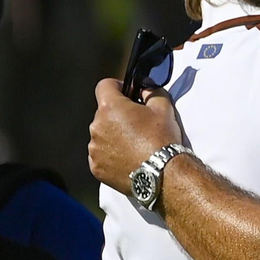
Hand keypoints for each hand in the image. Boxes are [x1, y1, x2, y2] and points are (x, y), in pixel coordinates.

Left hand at [89, 79, 184, 193]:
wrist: (163, 174)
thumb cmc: (162, 140)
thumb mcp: (164, 107)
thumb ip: (151, 91)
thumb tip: (145, 88)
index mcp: (110, 107)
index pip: (104, 85)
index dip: (118, 87)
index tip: (128, 94)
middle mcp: (96, 126)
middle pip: (104, 113)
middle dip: (118, 115)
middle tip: (139, 125)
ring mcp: (94, 148)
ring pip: (102, 134)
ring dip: (114, 136)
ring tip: (135, 145)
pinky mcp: (96, 166)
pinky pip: (101, 155)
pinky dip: (112, 155)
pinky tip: (129, 158)